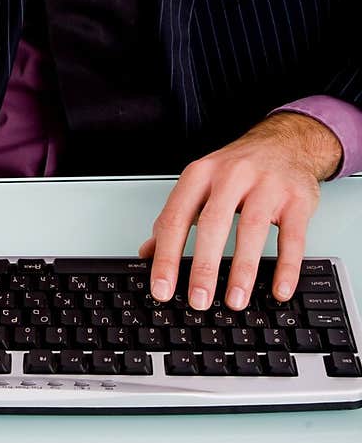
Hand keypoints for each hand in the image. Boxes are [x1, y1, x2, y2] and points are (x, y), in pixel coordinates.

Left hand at [137, 113, 341, 309]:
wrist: (284, 142)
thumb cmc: (237, 168)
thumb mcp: (200, 183)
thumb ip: (175, 217)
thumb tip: (147, 253)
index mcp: (200, 175)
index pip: (175, 218)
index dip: (166, 256)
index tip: (162, 288)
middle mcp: (231, 176)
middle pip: (212, 224)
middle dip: (204, 267)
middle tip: (198, 300)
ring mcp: (266, 186)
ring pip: (252, 229)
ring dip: (243, 270)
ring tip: (234, 301)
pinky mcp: (296, 199)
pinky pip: (292, 237)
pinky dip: (286, 266)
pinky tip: (278, 289)